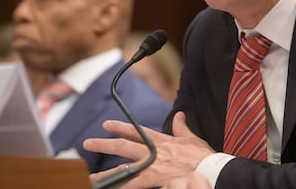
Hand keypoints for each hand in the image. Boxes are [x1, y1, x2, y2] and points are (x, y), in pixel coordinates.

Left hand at [84, 111, 214, 187]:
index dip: (120, 127)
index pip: (135, 130)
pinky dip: (121, 186)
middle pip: (123, 146)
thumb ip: (181, 128)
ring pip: (123, 168)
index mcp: (160, 141)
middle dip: (104, 144)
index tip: (106, 125)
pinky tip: (110, 188)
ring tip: (89, 176)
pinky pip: (133, 185)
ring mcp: (151, 167)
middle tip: (87, 143)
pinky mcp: (154, 180)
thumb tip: (179, 115)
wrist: (208, 169)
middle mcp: (152, 152)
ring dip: (105, 173)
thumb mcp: (191, 138)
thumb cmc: (201, 155)